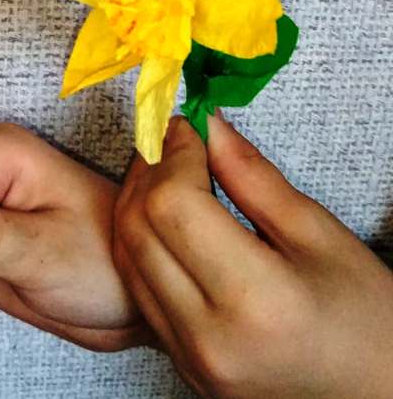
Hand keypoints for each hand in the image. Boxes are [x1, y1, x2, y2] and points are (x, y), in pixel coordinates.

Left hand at [113, 113, 392, 397]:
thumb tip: (207, 126)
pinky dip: (140, 241)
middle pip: (139, 228)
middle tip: (176, 140)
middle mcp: (209, 336)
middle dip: (149, 171)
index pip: (174, 205)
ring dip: (136, 201)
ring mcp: (189, 358)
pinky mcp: (180, 365)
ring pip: (127, 256)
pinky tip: (166, 217)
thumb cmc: (366, 320)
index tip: (190, 126)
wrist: (373, 398)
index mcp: (256, 301)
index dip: (175, 153)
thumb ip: (254, 177)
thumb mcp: (321, 236)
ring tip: (169, 171)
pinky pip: (138, 289)